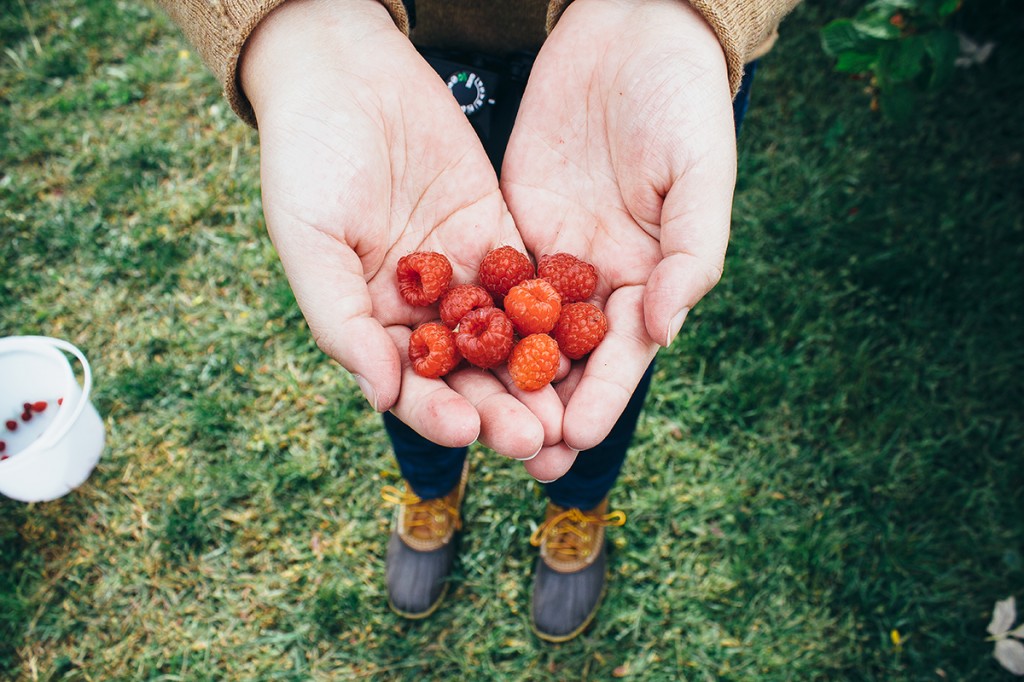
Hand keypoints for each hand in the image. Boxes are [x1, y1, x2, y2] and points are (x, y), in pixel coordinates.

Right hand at [241, 0, 563, 458]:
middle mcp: (420, 308)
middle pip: (467, 372)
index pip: (410, 384)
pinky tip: (581, 338)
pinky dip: (553, 310)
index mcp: (371, 321)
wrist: (342, 76)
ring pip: (504, 336)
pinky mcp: (495, 232)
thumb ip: (343, 321)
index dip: (438, 412)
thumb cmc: (306, 160)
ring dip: (533, 374)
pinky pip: (528, 278)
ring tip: (565, 409)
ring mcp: (461, 272)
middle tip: (536, 439)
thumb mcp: (309, 242)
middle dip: (500, 407)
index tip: (468, 433)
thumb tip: (383, 395)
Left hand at [502, 0, 735, 476]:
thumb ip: (691, 251)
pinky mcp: (511, 223)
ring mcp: (552, 254)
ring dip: (499, 379)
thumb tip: (664, 327)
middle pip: (568, 357)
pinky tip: (441, 352)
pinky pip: (487, 279)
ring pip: (521, 330)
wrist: (630, 32)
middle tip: (519, 458)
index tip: (574, 440)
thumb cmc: (683, 100)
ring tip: (471, 424)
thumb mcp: (700, 172)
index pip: (624, 352)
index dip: (602, 398)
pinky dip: (468, 318)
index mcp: (651, 274)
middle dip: (544, 408)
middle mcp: (598, 276)